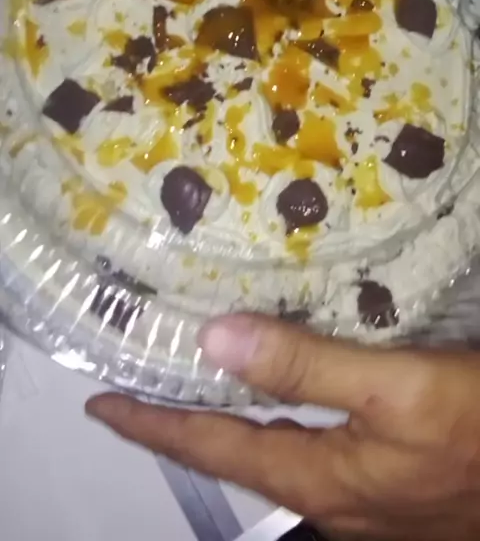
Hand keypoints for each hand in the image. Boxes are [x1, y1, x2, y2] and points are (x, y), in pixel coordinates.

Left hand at [86, 314, 479, 539]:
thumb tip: (213, 341)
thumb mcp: (394, 389)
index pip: (212, 447)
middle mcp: (332, 500)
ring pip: (277, 455)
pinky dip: (279, 423)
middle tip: (141, 393)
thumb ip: (306, 367)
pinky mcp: (394, 487)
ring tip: (201, 391)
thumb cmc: (478, 428)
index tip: (102, 405)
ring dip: (231, 424)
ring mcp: (366, 502)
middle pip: (238, 457)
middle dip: (184, 426)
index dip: (153, 425)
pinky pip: (314, 453)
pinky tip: (291, 402)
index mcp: (319, 479)